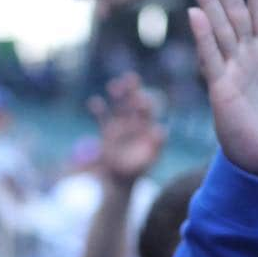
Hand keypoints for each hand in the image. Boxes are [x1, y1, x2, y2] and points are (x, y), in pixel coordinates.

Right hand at [89, 72, 165, 186]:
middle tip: (130, 77)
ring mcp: (120, 126)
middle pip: (133, 102)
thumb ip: (157, 145)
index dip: (143, 104)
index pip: (146, 112)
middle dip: (132, 90)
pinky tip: (94, 101)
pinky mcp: (107, 131)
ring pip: (118, 106)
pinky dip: (98, 109)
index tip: (140, 100)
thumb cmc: (137, 170)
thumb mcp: (149, 159)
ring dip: (117, 95)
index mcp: (146, 128)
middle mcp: (134, 123)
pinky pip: (102, 117)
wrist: (121, 179)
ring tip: (114, 85)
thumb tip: (162, 130)